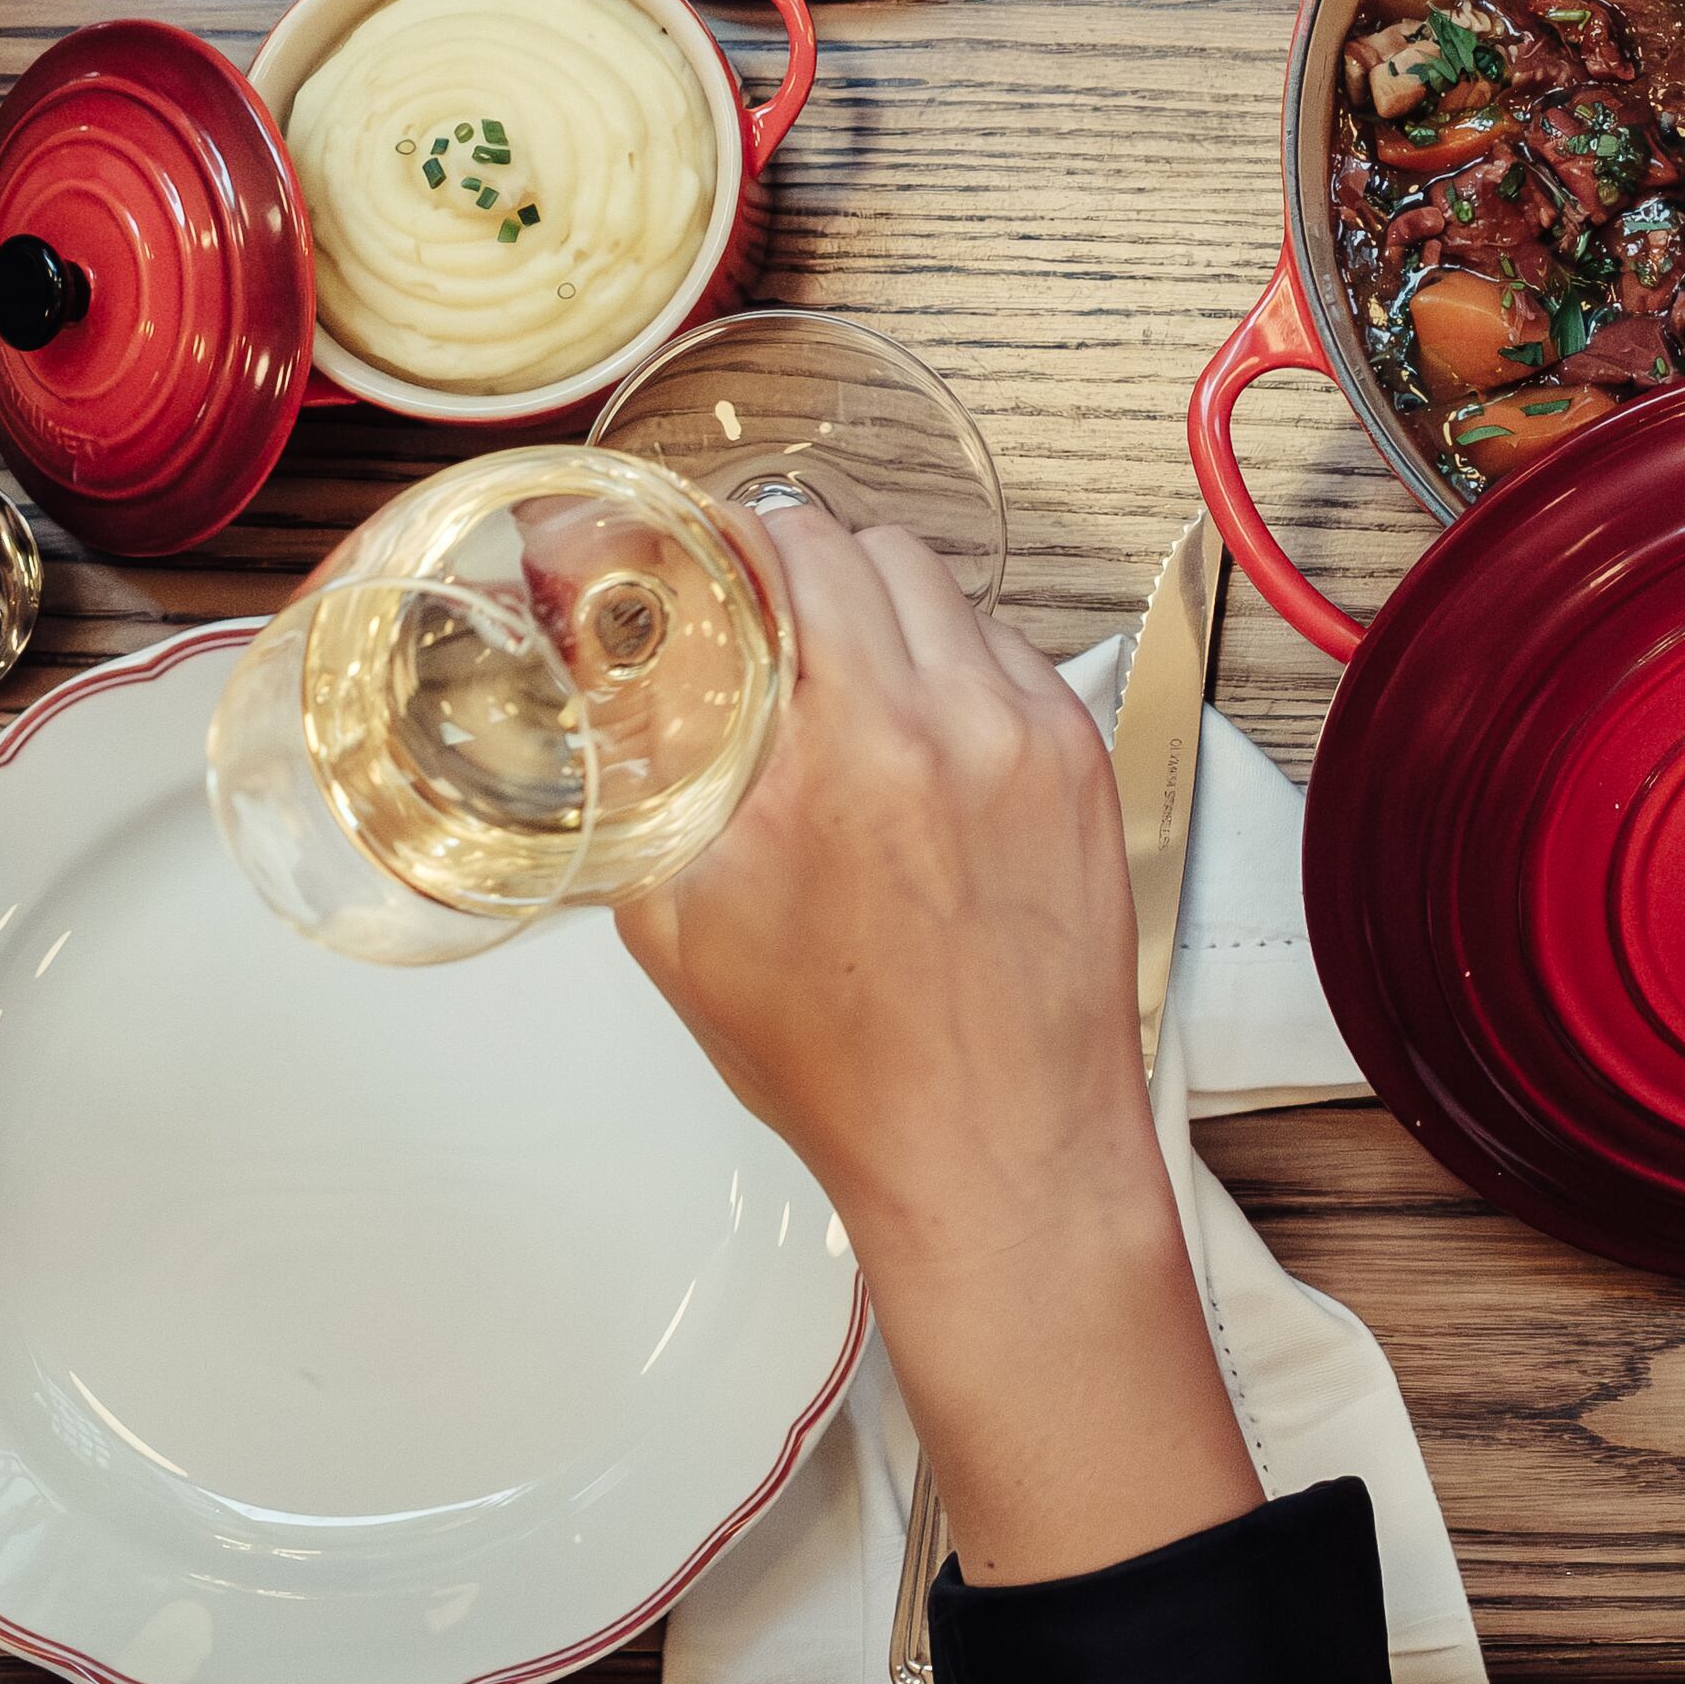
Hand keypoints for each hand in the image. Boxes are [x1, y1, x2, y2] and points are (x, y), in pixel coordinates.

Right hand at [618, 506, 1254, 1586]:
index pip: (775, 552)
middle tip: (757, 609)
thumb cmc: (850, 1068)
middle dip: (796, 563)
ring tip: (841, 675)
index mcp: (824, 755)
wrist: (998, 1144)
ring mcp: (1023, 733)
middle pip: (857, 546)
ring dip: (880, 605)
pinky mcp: (1082, 757)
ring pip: (940, 588)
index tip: (693, 554)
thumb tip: (602, 701)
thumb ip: (636, 796)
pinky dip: (955, 666)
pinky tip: (920, 733)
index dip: (722, 539)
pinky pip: (1007, 651)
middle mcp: (935, 722)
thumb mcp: (682, 932)